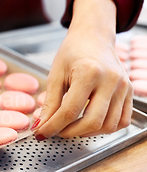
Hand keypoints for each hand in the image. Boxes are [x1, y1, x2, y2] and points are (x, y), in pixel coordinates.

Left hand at [33, 0, 132, 138]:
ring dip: (86, 133)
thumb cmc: (73, 52)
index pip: (70, 111)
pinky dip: (104, 129)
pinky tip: (88, 124)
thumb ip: (50, 102)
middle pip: (92, 122)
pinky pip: (121, 121)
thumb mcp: (55, 74)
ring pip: (108, 126)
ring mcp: (123, 87)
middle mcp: (111, 81)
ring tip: (70, 127)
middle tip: (55, 131)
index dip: (53, 126)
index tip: (42, 132)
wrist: (93, 38)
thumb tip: (42, 125)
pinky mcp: (129, 92)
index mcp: (89, 73)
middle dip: (70, 132)